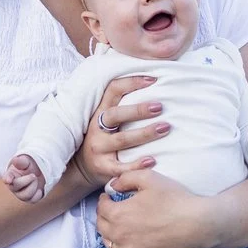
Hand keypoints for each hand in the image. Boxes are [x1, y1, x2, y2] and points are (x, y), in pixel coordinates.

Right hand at [3, 153, 46, 202]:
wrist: (39, 172)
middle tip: (33, 175)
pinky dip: (37, 194)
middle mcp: (13, 186)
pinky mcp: (29, 199)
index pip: (6, 178)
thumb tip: (15, 160)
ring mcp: (20, 194)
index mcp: (10, 175)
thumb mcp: (26, 161)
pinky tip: (40, 189)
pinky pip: (32, 200)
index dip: (7, 179)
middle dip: (27, 181)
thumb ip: (21, 161)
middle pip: (15, 188)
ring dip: (33, 187)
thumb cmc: (29, 166)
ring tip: (36, 180)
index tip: (8, 180)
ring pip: (24, 196)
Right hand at [73, 72, 167, 186]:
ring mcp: (99, 148)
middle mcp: (96, 129)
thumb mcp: (105, 119)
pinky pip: (121, 167)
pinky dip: (137, 164)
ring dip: (145, 133)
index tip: (153, 80)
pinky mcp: (103, 168)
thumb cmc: (103, 136)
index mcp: (99, 111)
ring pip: (122, 140)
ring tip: (165, 128)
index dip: (131, 83)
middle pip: (116, 115)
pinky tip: (152, 160)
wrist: (82, 167)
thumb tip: (153, 81)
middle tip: (160, 106)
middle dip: (138, 110)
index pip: (112, 91)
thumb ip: (122, 104)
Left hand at [95, 166, 218, 247]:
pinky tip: (125, 244)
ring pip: (108, 243)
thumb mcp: (149, 178)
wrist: (196, 224)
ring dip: (110, 233)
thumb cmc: (174, 199)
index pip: (101, 207)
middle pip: (102, 226)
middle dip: (104, 215)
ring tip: (118, 226)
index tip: (110, 197)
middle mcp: (119, 235)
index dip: (104, 200)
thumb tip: (112, 185)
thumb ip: (125, 178)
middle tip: (112, 210)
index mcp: (118, 214)